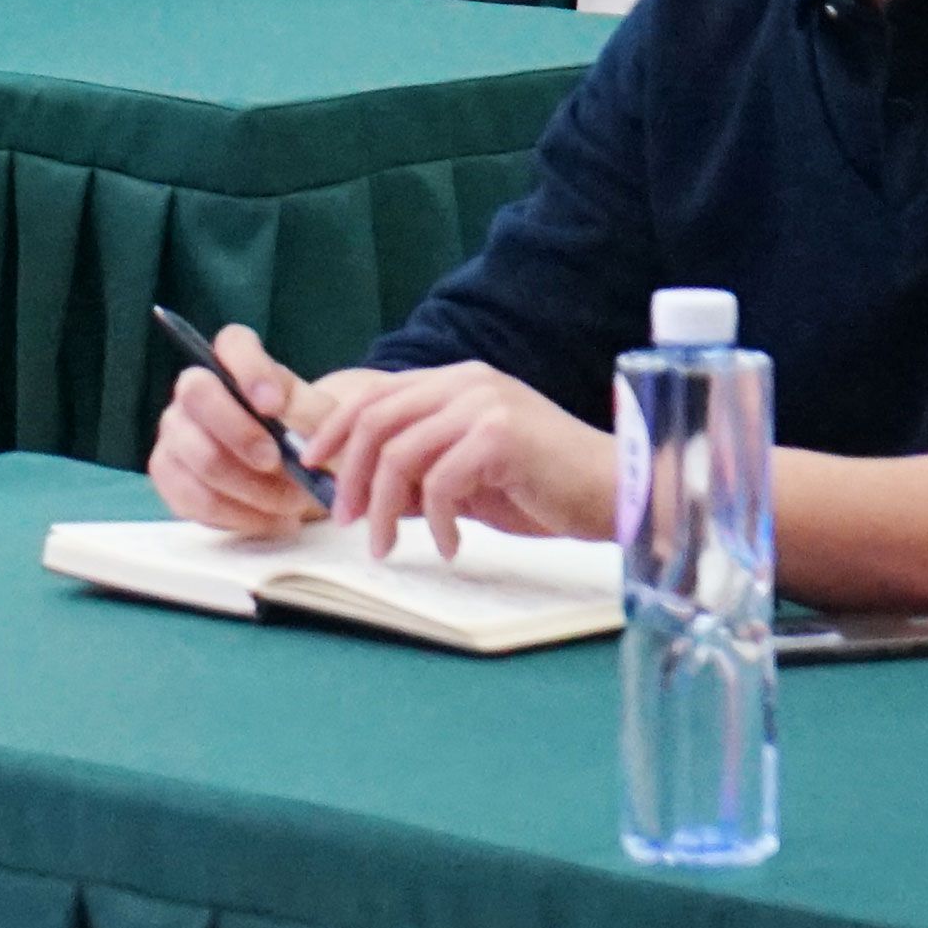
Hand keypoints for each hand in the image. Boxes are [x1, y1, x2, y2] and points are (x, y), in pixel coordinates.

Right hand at [146, 321, 332, 536]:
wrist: (300, 480)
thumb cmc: (311, 441)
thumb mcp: (324, 423)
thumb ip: (307, 411)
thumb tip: (278, 410)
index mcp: (238, 362)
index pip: (232, 344)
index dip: (248, 370)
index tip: (274, 406)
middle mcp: (196, 389)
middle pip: (197, 394)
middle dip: (241, 434)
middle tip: (279, 463)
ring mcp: (175, 431)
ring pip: (199, 457)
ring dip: (251, 488)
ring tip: (292, 504)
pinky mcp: (168, 474)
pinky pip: (193, 498)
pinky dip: (239, 516)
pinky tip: (271, 520)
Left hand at [301, 359, 623, 555]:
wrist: (615, 494)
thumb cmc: (543, 487)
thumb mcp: (468, 475)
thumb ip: (421, 469)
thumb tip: (360, 490)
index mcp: (456, 381)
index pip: (375, 394)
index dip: (335, 429)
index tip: (312, 467)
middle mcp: (468, 382)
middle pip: (378, 421)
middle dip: (352, 477)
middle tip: (347, 521)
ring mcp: (486, 404)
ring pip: (402, 453)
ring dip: (386, 509)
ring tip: (387, 546)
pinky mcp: (501, 436)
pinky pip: (441, 482)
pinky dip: (437, 522)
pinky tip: (452, 546)